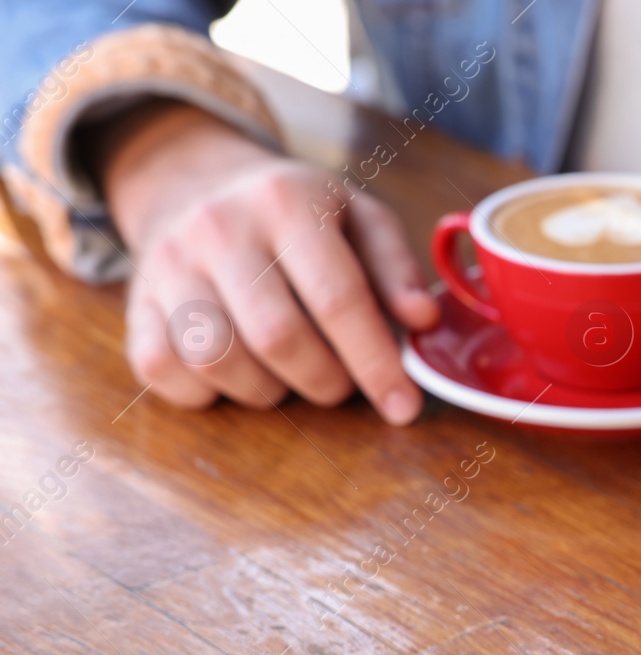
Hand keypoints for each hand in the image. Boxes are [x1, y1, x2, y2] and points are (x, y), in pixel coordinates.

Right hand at [97, 103, 437, 422]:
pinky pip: (164, 371)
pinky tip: (237, 373)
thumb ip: (396, 267)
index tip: (403, 406)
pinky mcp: (135, 302)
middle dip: (325, 381)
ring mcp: (168, 264)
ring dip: (267, 390)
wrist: (195, 180)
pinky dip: (206, 392)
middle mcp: (219, 227)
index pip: (337, 298)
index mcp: (287, 202)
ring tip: (289, 374)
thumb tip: (423, 319)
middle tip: (341, 384)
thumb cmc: (296, 214)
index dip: (375, 363)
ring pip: (217, 361)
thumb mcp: (358, 216)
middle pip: (278, 338)